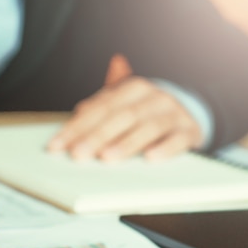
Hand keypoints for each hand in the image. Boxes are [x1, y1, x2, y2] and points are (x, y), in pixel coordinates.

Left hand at [46, 76, 203, 160]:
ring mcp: (172, 112)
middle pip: (120, 116)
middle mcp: (152, 97)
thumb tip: (78, 114)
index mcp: (131, 88)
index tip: (57, 146)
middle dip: (96, 136)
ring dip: (126, 143)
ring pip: (147, 126)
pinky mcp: (189, 130)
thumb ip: (99, 110)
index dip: (76, 127)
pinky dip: (165, 149)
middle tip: (78, 154)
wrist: (190, 112)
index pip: (99, 108)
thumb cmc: (144, 114)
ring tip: (107, 158)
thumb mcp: (122, 107)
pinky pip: (177, 139)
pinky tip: (151, 159)